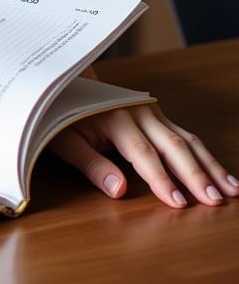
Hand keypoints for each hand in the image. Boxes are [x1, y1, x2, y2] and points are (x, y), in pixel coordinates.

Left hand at [50, 103, 238, 206]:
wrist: (66, 80)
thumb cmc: (62, 113)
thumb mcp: (63, 140)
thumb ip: (91, 164)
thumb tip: (119, 190)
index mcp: (115, 118)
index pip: (143, 154)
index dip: (161, 179)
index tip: (179, 202)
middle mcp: (138, 112)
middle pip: (173, 146)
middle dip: (196, 174)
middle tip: (216, 200)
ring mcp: (151, 112)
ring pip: (186, 140)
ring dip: (209, 166)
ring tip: (233, 191)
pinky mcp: (157, 115)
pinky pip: (185, 136)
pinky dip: (205, 156)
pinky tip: (222, 174)